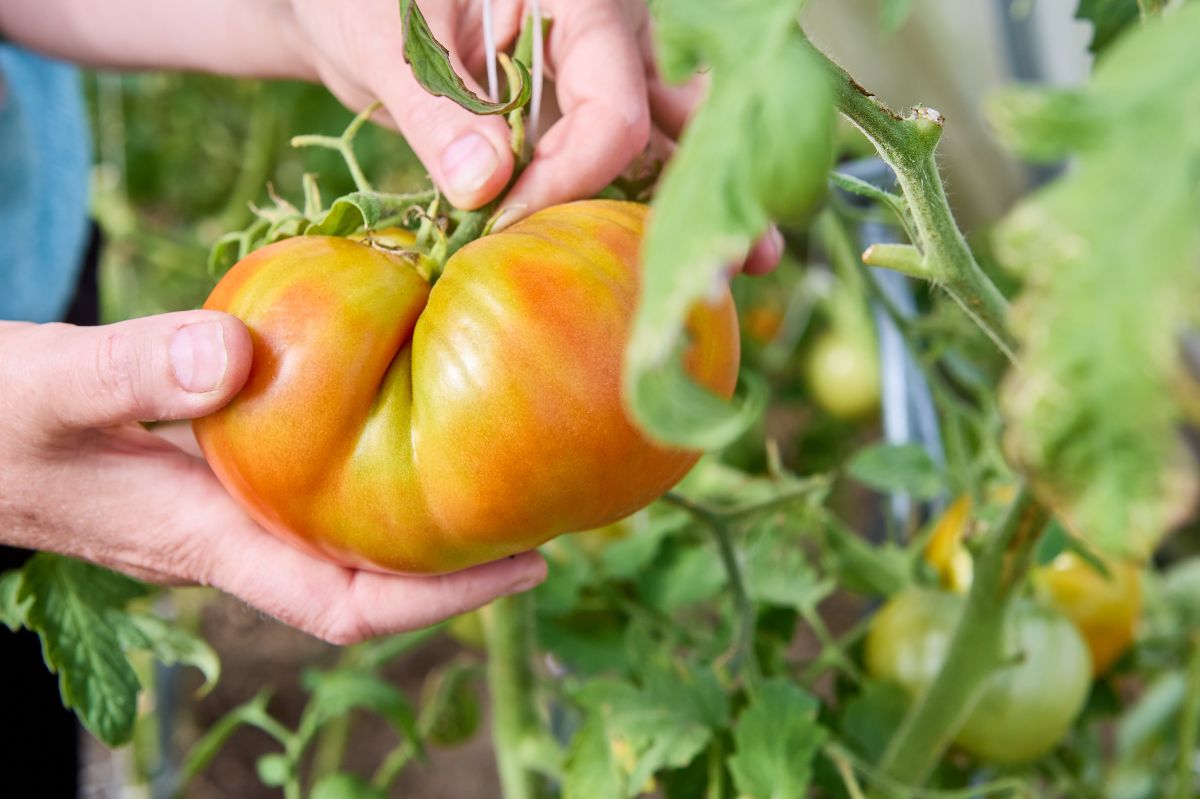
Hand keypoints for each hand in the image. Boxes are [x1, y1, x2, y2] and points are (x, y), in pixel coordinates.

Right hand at [0, 313, 545, 643]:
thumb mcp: (52, 384)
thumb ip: (136, 369)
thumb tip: (240, 356)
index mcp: (207, 541)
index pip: (344, 605)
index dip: (440, 600)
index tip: (525, 566)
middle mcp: (232, 539)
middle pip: (367, 579)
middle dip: (456, 564)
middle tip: (542, 507)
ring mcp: (227, 510)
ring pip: (345, 535)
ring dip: (420, 518)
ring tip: (498, 468)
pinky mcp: (217, 475)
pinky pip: (314, 487)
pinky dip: (368, 465)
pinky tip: (402, 417)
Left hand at [288, 0, 780, 271]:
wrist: (347, 10)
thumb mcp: (390, 42)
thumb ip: (440, 112)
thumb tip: (489, 187)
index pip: (610, 106)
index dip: (570, 179)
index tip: (506, 222)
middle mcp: (608, 33)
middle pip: (677, 117)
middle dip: (704, 188)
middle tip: (746, 254)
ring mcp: (601, 74)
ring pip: (669, 141)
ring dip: (694, 202)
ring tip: (749, 264)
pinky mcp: (580, 113)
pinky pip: (626, 159)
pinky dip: (642, 202)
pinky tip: (675, 250)